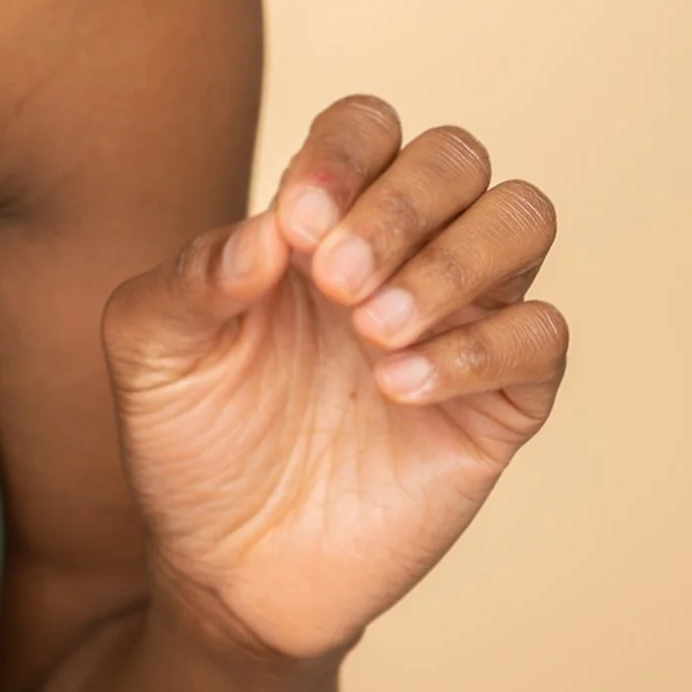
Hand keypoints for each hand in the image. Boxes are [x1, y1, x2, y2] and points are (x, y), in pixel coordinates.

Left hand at [102, 97, 566, 662]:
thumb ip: (191, 275)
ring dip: (454, 261)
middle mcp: (399, 253)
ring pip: (520, 219)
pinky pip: (541, 337)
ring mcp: (455, 323)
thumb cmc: (188, 435)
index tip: (298, 224)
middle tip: (335, 283)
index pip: (368, 126)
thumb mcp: (150, 347)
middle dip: (402, 203)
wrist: (224, 565)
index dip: (344, 152)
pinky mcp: (496, 406)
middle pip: (457, 156)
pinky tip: (399, 388)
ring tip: (372, 330)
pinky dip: (479, 350)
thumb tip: (267, 231)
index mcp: (318, 220)